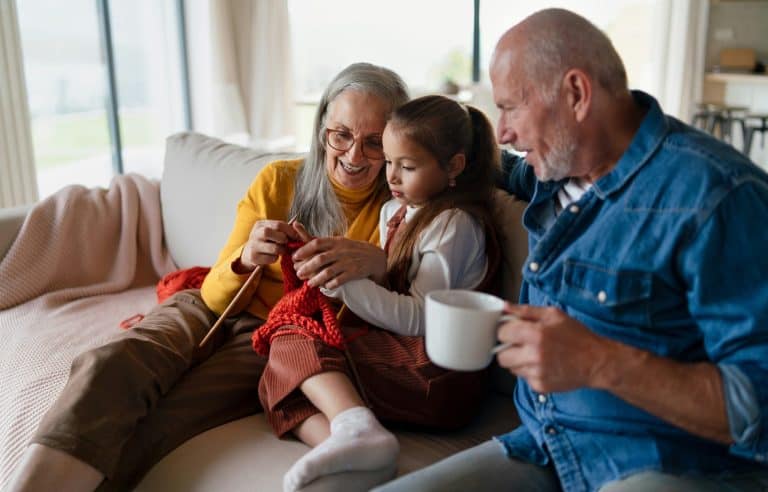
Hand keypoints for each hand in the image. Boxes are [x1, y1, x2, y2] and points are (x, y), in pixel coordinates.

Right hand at [240, 220, 299, 269]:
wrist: (249, 254)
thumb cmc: (266, 241)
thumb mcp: (271, 232)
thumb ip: (284, 229)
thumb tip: (299, 229)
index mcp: (260, 225)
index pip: (278, 224)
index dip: (290, 231)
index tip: (297, 236)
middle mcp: (255, 234)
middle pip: (271, 233)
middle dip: (283, 239)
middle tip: (286, 243)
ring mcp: (253, 246)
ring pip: (274, 248)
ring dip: (282, 250)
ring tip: (281, 250)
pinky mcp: (254, 257)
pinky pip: (271, 258)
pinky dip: (275, 258)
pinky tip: (273, 256)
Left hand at [291, 235, 387, 288]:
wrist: (374, 257)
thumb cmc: (352, 250)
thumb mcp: (339, 242)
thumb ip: (323, 241)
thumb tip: (301, 235)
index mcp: (336, 241)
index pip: (317, 243)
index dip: (304, 250)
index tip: (295, 257)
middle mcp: (341, 251)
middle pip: (320, 259)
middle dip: (307, 267)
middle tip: (298, 273)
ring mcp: (348, 262)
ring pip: (328, 271)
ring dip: (317, 279)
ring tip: (310, 284)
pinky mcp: (354, 272)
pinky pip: (340, 280)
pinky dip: (331, 284)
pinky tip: (325, 287)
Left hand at [495, 304, 614, 392]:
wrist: (597, 362)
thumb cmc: (577, 336)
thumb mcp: (554, 315)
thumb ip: (526, 311)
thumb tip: (505, 307)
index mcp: (535, 334)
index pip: (502, 333)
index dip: (506, 330)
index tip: (512, 330)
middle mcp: (533, 355)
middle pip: (501, 355)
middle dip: (508, 348)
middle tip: (520, 344)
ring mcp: (536, 373)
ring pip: (511, 368)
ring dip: (518, 361)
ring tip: (535, 354)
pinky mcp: (540, 386)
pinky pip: (524, 378)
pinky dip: (529, 371)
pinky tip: (544, 364)